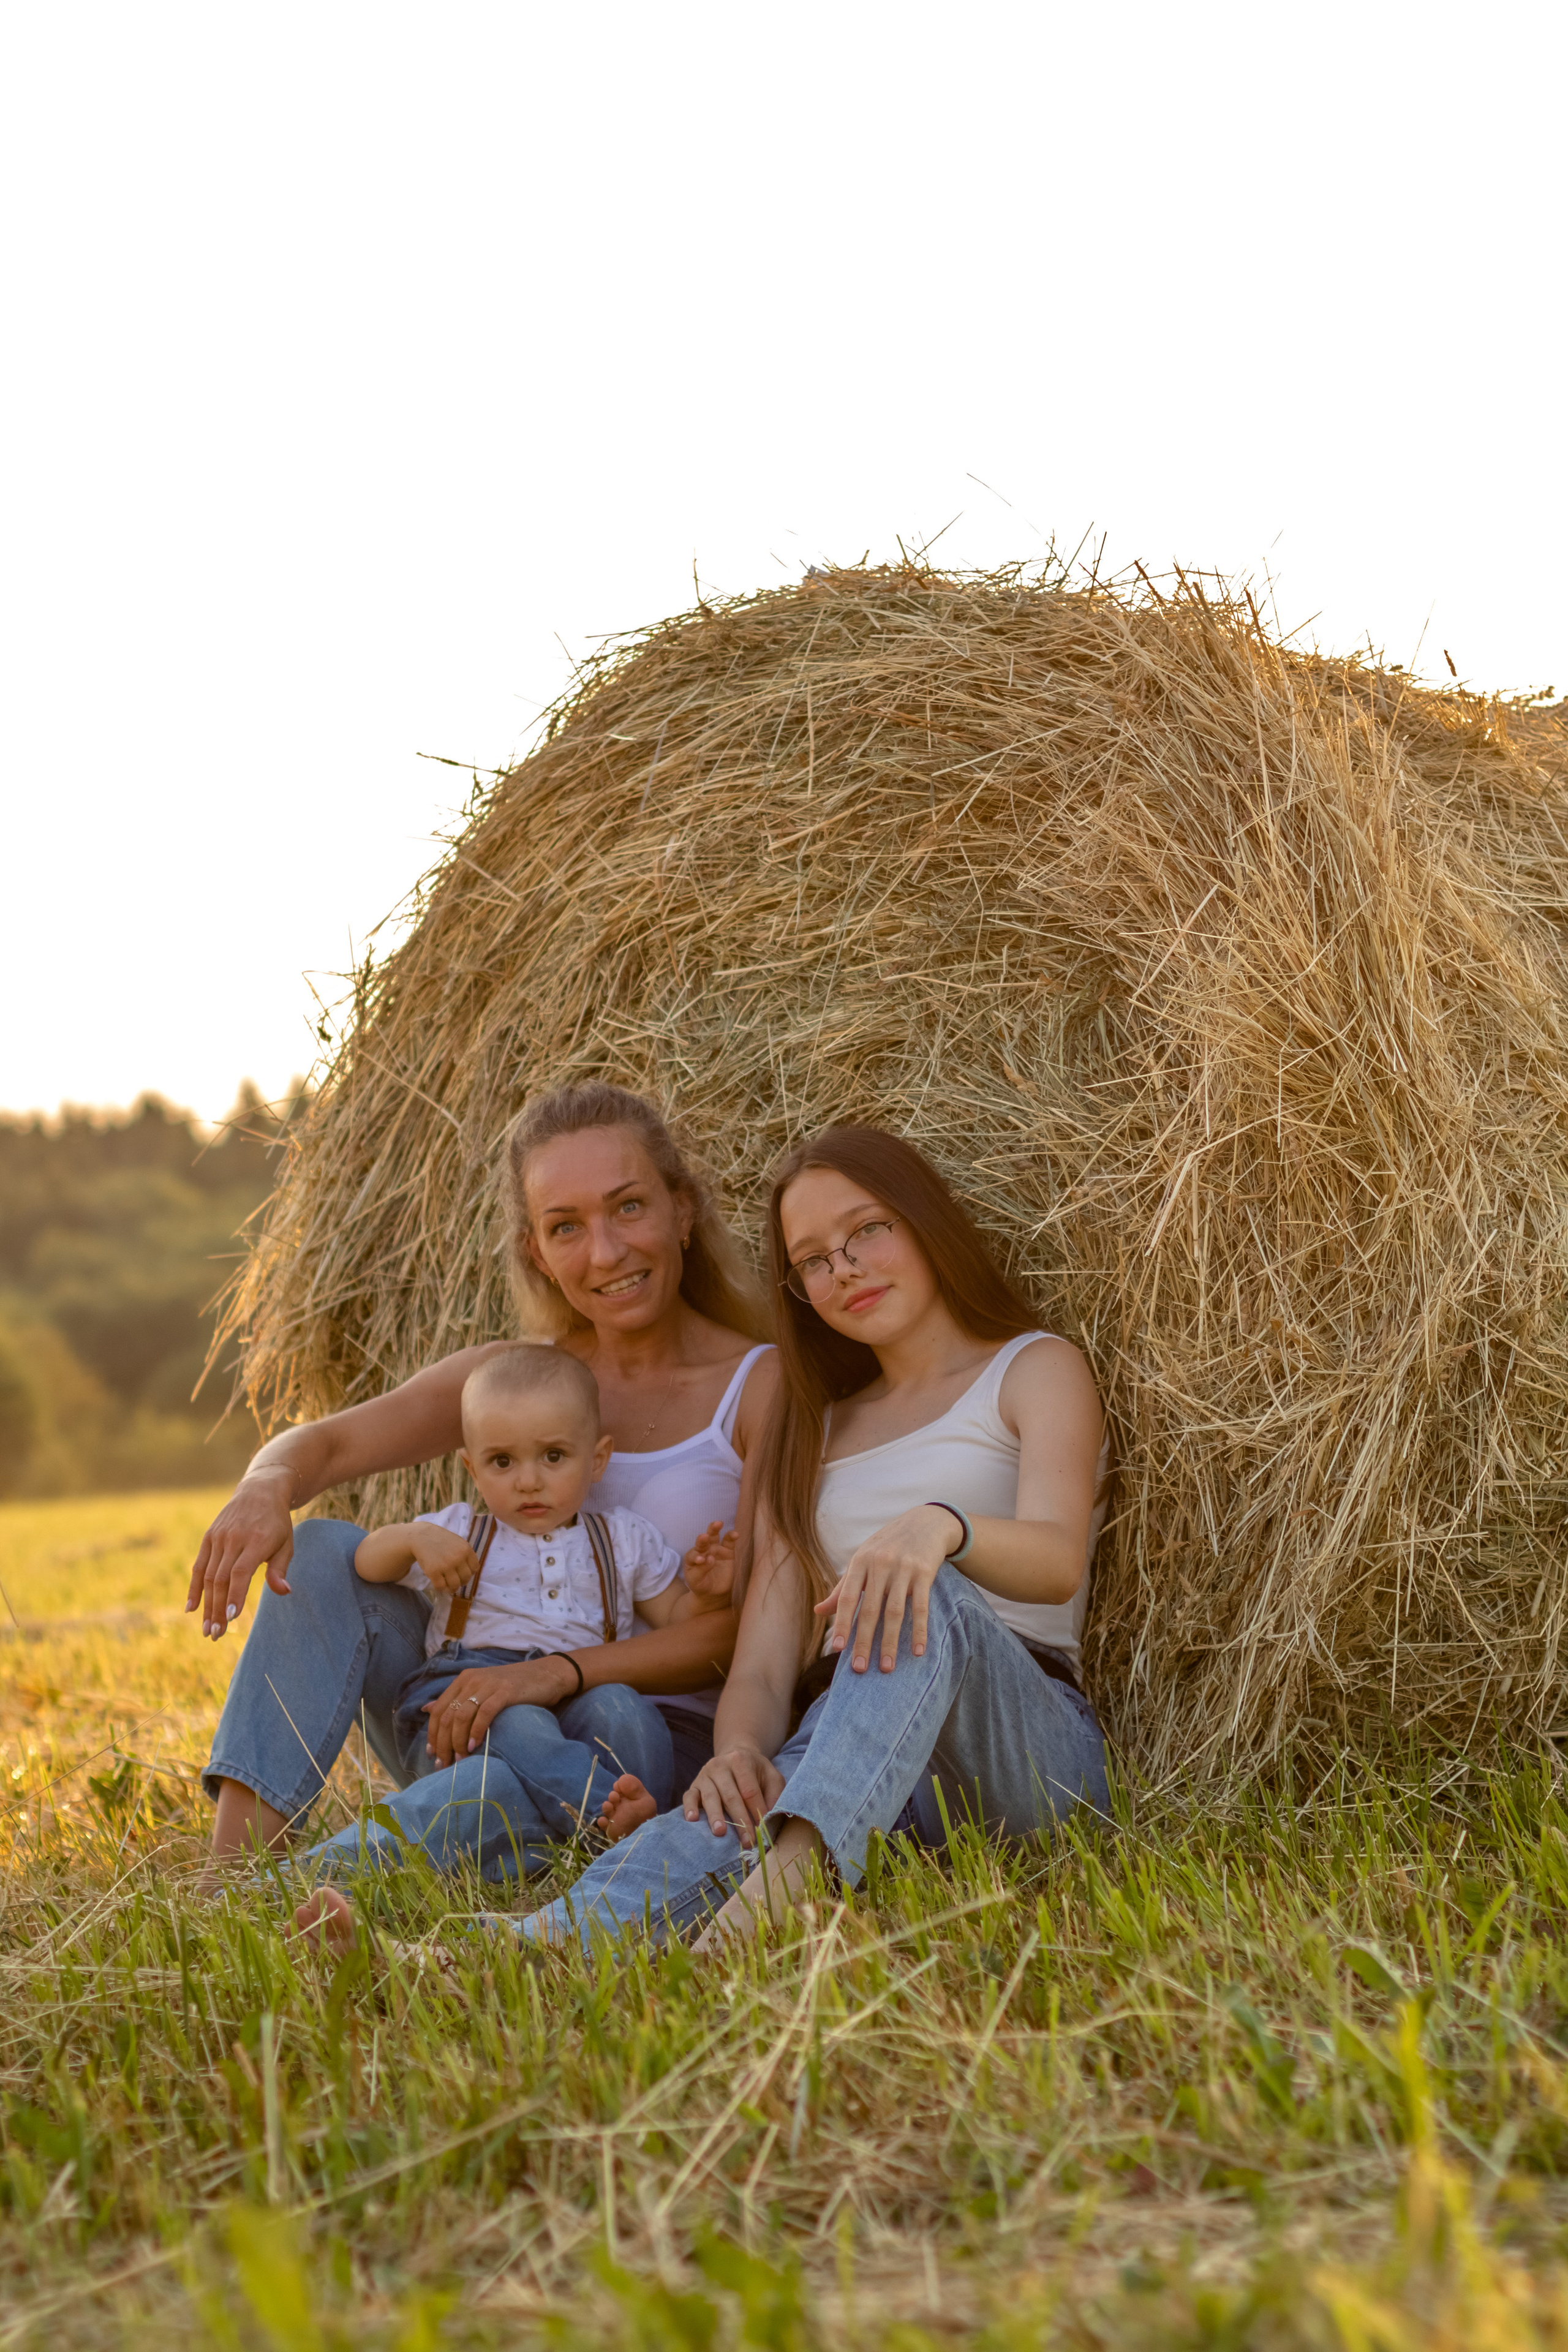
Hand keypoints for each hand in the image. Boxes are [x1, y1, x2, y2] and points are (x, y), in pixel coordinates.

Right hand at [185, 1468, 296, 1639]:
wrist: (260, 1491)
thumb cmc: (277, 1523)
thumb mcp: (286, 1543)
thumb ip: (280, 1569)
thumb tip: (284, 1592)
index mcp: (256, 1540)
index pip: (240, 1572)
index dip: (235, 1595)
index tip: (232, 1618)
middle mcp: (234, 1538)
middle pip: (221, 1579)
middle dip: (218, 1609)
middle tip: (216, 1635)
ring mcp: (218, 1537)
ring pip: (208, 1576)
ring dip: (206, 1605)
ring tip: (207, 1630)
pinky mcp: (208, 1537)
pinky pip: (198, 1566)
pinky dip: (193, 1588)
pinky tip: (191, 1609)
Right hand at [405, 1523, 481, 1594]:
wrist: (421, 1537)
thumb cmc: (441, 1541)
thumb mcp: (458, 1543)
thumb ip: (466, 1556)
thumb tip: (471, 1573)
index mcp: (466, 1549)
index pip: (474, 1569)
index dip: (469, 1573)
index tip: (462, 1573)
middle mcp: (458, 1558)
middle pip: (466, 1578)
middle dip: (461, 1581)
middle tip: (454, 1579)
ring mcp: (446, 1565)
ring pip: (455, 1585)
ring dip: (451, 1588)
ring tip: (447, 1584)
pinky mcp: (433, 1571)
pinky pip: (441, 1587)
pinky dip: (441, 1588)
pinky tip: (439, 1583)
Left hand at [422, 1655, 577, 1763]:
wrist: (547, 1675)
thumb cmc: (514, 1687)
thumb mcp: (481, 1689)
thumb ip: (455, 1698)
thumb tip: (426, 1709)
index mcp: (463, 1680)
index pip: (438, 1709)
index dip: (433, 1734)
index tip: (433, 1755)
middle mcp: (472, 1680)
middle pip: (447, 1715)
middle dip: (443, 1743)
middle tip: (445, 1764)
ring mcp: (488, 1684)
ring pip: (461, 1715)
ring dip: (457, 1741)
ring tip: (460, 1759)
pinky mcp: (505, 1691)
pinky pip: (484, 1713)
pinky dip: (476, 1731)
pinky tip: (474, 1746)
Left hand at [681, 1521, 736, 1599]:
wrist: (713, 1592)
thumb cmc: (701, 1585)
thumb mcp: (697, 1581)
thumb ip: (701, 1570)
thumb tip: (710, 1559)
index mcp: (692, 1557)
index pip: (693, 1555)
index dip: (696, 1556)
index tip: (700, 1560)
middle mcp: (703, 1550)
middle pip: (702, 1541)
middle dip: (703, 1538)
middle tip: (704, 1536)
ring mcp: (715, 1549)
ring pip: (714, 1536)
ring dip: (715, 1529)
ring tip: (718, 1523)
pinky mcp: (727, 1552)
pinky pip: (729, 1542)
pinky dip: (731, 1537)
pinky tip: (735, 1534)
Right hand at [682, 1742, 784, 1845]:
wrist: (735, 1756)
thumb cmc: (755, 1772)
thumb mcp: (771, 1777)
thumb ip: (775, 1795)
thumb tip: (770, 1819)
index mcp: (741, 1760)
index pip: (749, 1791)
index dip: (756, 1811)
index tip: (762, 1831)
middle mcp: (720, 1765)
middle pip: (730, 1796)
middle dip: (739, 1821)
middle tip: (746, 1841)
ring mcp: (705, 1775)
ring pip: (710, 1797)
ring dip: (715, 1816)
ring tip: (720, 1832)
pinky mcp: (694, 1785)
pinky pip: (689, 1796)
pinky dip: (689, 1808)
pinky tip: (693, 1819)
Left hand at [813, 1504, 955, 1672]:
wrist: (925, 1522)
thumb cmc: (887, 1545)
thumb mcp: (862, 1560)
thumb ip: (842, 1587)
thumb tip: (818, 1611)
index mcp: (860, 1562)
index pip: (846, 1598)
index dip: (841, 1623)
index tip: (837, 1649)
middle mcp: (879, 1564)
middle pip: (870, 1610)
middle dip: (864, 1641)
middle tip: (859, 1669)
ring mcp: (903, 1568)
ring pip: (895, 1612)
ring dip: (891, 1643)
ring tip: (887, 1668)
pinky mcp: (925, 1572)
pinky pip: (921, 1607)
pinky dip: (919, 1630)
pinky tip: (919, 1651)